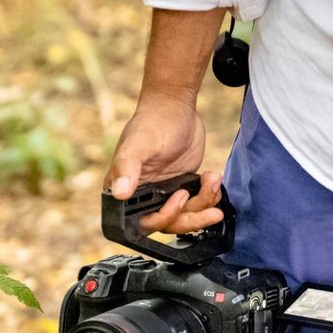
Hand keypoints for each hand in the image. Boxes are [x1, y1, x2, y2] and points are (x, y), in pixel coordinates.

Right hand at [105, 94, 223, 233]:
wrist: (175, 107)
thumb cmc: (152, 121)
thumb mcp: (139, 142)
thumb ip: (127, 167)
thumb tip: (119, 193)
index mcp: (127, 190)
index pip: (145, 221)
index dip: (165, 217)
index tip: (181, 197)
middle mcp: (145, 196)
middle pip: (171, 224)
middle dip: (193, 220)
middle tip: (213, 211)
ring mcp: (166, 193)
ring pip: (188, 216)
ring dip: (205, 203)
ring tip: (213, 180)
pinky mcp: (184, 187)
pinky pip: (199, 203)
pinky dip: (210, 195)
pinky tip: (213, 178)